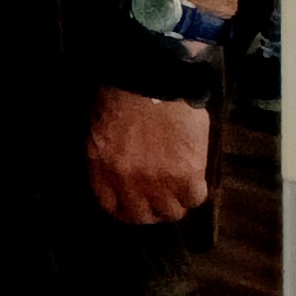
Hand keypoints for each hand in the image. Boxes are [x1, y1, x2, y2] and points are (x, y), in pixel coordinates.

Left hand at [86, 86, 213, 224]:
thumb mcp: (99, 126)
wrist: (153, 79)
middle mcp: (128, 181)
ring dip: (176, 202)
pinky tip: (193, 175)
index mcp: (101, 166)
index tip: (134, 202)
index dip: (125, 207)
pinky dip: (195, 190)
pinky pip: (195, 199)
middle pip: (142, 216)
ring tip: (178, 186)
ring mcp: (159, 182)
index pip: (111, 206)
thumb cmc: (122, 94)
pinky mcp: (187, 176)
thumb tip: (117, 173)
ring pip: (172, 212)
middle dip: (151, 209)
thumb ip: (107, 156)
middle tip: (160, 197)